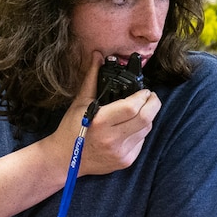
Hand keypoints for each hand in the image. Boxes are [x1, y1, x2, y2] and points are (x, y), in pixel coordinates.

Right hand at [52, 52, 159, 176]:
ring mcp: (120, 152)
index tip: (143, 91)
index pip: (133, 107)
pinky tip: (129, 129)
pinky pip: (142, 142)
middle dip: (153, 104)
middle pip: (146, 118)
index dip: (143, 96)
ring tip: (137, 112)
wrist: (64, 159)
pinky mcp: (125, 161)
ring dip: (147, 117)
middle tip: (150, 97)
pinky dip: (140, 132)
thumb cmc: (70, 129)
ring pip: (147, 129)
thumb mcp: (79, 102)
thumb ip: (93, 78)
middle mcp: (112, 139)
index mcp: (100, 122)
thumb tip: (98, 55)